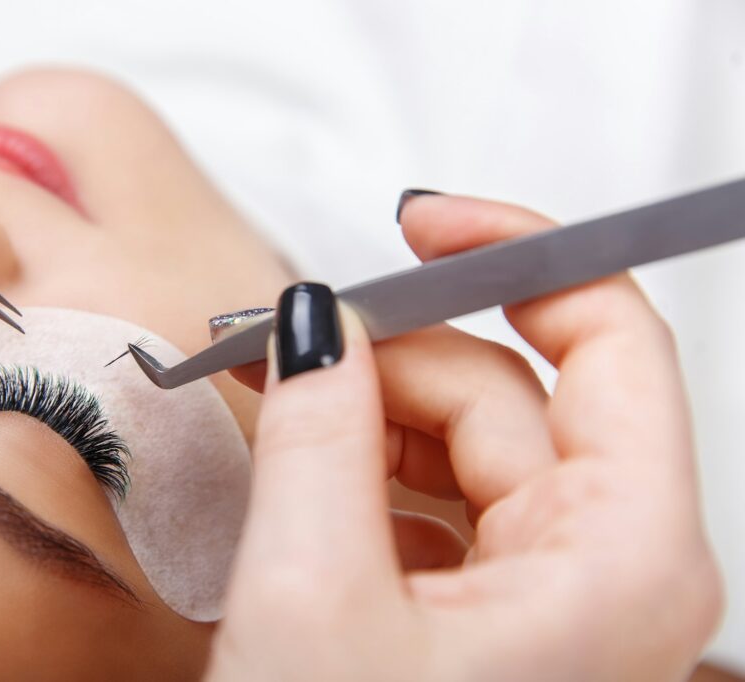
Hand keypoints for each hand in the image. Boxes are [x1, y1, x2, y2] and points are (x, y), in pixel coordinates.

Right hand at [209, 194, 721, 681]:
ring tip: (282, 405)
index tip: (421, 226)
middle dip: (392, 352)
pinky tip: (312, 477)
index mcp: (623, 562)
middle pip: (513, 394)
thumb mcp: (310, 596)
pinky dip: (373, 475)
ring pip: (472, 446)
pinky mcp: (503, 620)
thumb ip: (316, 434)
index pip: (611, 340)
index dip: (515, 256)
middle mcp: (614, 575)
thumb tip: (313, 324)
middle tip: (285, 341)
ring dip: (371, 414)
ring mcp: (560, 599)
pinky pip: (447, 504)